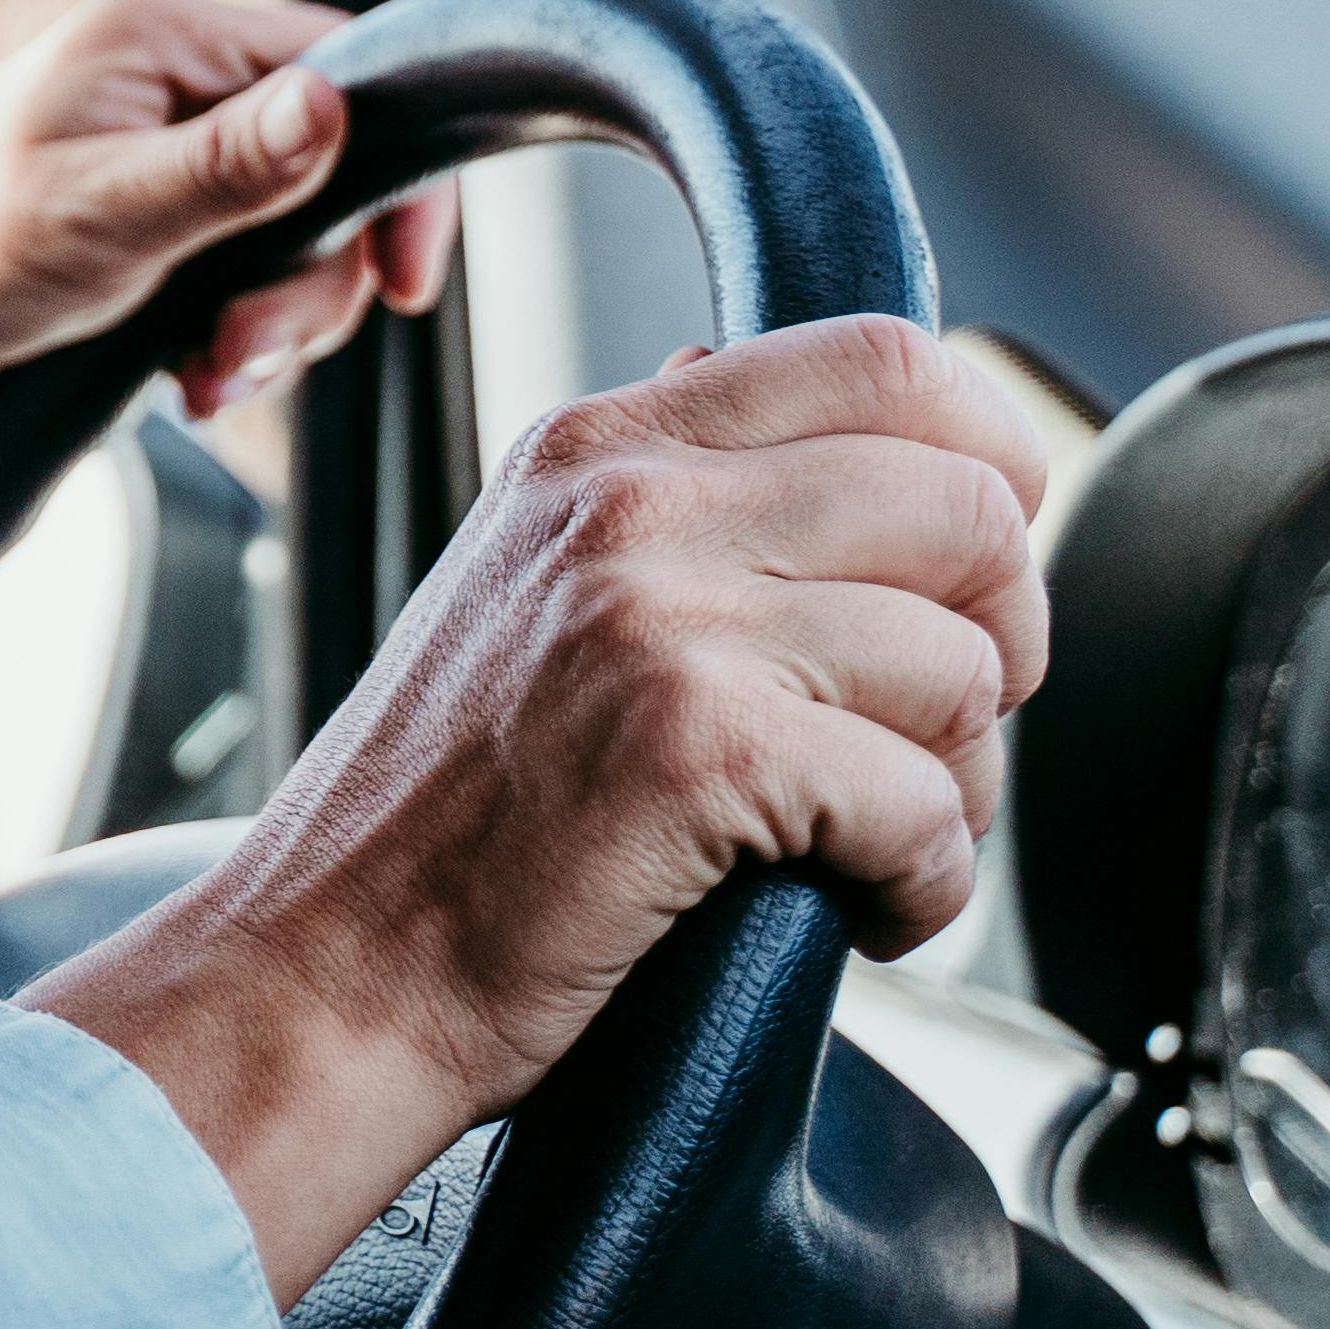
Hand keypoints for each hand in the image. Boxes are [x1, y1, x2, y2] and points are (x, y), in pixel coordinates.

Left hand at [0, 0, 453, 647]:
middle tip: (243, 354)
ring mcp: (154, 147)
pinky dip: (232, 334)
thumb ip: (231, 166)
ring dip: (270, 322)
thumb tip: (337, 109)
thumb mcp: (105, 212)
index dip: (398, 178)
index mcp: (165, 33)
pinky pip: (239, 271)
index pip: (351, 69)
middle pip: (331, 169)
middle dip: (310, 283)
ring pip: (291, 234)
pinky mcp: (140, 217)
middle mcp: (168, 76)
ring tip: (205, 377)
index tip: (403, 282)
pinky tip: (188, 380)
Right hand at [27, 318, 1054, 1302]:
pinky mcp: (693, 747)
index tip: (983, 565)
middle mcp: (625, 501)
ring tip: (866, 843)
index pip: (878, 359)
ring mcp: (656, 615)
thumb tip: (803, 414)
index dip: (990, 454)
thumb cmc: (436, 821)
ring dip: (959, 788)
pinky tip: (855, 911)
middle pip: (964, 506)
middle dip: (1003, 642)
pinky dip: (923, 885)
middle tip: (934, 738)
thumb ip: (659, 497)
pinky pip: (925, 803)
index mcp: (594, 446)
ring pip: (962, 666)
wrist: (326, 970)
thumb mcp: (521, 586)